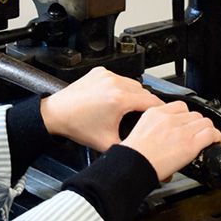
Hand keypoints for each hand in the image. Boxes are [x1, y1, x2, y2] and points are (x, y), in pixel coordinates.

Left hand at [40, 66, 162, 150]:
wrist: (57, 113)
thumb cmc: (77, 125)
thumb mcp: (107, 143)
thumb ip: (130, 144)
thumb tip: (144, 148)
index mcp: (119, 99)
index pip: (151, 100)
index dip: (159, 110)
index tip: (162, 115)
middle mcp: (113, 83)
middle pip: (143, 91)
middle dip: (144, 103)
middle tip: (139, 116)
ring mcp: (106, 75)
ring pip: (131, 83)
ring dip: (132, 94)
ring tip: (124, 108)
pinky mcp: (99, 72)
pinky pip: (118, 78)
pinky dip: (119, 87)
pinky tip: (112, 99)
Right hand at [120, 101, 220, 181]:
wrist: (133, 164)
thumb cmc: (133, 154)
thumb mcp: (139, 130)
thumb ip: (153, 127)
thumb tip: (162, 136)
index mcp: (155, 113)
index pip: (179, 106)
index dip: (186, 115)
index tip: (187, 122)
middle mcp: (169, 118)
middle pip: (193, 113)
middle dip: (196, 124)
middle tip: (196, 133)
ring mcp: (181, 130)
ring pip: (204, 122)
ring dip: (206, 129)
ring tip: (207, 137)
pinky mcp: (190, 143)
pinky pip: (211, 133)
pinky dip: (216, 136)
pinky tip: (216, 141)